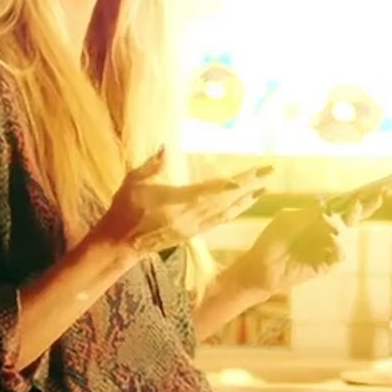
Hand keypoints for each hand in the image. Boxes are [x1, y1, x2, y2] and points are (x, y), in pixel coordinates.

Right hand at [92, 149, 269, 257]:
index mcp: (174, 202)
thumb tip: (165, 148)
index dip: (224, 187)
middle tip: (269, 172)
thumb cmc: (125, 208)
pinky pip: (220, 220)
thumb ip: (151, 166)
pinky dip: (236, 210)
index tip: (242, 180)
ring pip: (226, 211)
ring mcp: (193, 226)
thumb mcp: (132, 182)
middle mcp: (189, 216)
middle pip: (223, 199)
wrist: (122, 242)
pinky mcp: (194, 232)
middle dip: (248, 185)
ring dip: (247, 198)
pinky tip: (248, 203)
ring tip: (265, 187)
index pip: (204, 193)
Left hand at [220, 192, 381, 299]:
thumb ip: (309, 213)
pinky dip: (333, 247)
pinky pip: (338, 253)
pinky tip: (326, 244)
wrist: (262, 266)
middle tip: (379, 195)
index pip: (344, 204)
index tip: (377, 188)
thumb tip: (328, 206)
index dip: (361, 197)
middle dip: (366, 206)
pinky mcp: (326, 264)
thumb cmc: (272, 240)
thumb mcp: (288, 219)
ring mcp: (329, 247)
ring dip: (333, 228)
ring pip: (342, 233)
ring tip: (316, 231)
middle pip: (353, 217)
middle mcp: (327, 231)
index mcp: (319, 217)